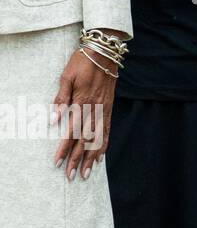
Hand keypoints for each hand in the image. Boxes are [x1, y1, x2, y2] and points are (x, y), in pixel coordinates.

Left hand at [52, 45, 116, 180]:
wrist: (105, 52)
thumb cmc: (83, 62)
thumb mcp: (66, 76)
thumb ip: (61, 98)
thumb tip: (55, 120)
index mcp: (82, 101)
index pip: (72, 131)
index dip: (64, 148)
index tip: (58, 163)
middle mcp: (95, 108)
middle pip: (85, 139)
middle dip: (77, 159)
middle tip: (72, 176)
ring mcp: (105, 109)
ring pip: (98, 138)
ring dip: (92, 157)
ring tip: (87, 172)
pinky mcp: (110, 107)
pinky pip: (107, 130)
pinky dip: (104, 145)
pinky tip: (100, 156)